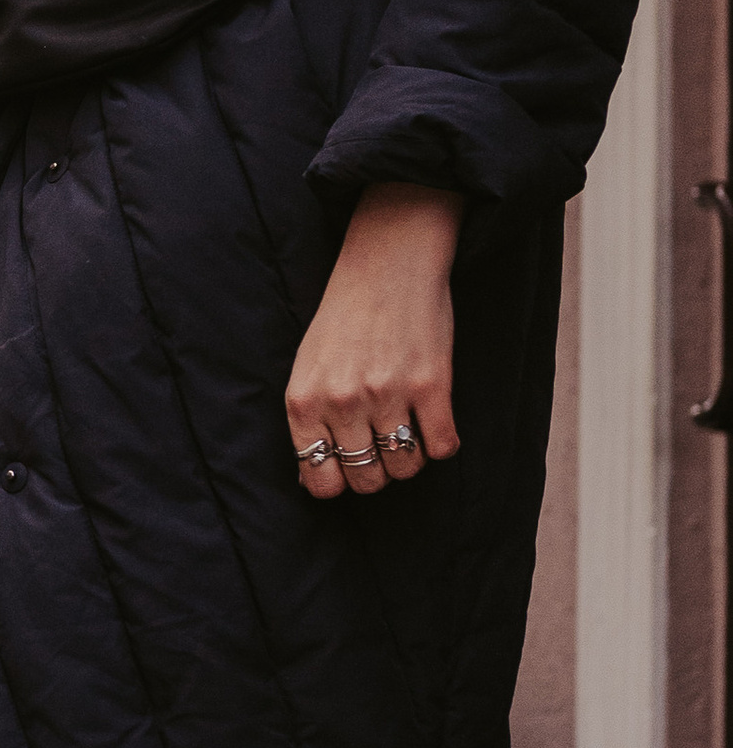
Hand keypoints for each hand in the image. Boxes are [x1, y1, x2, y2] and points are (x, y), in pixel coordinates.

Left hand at [287, 182, 463, 500]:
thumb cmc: (344, 319)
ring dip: (409, 459)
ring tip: (407, 431)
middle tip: (382, 447)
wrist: (387, 265)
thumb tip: (311, 481)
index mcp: (304, 401)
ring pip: (404, 468)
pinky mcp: (432, 385)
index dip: (337, 482)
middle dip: (375, 473)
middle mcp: (342, 402)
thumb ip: (308, 423)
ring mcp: (388, 394)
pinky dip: (441, 444)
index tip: (349, 468)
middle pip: (365, 479)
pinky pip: (442, 446)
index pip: (319, 481)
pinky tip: (434, 423)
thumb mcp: (307, 368)